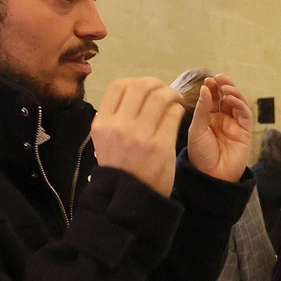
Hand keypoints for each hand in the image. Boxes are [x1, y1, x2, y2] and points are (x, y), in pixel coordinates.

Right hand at [90, 78, 185, 196]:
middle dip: (155, 84)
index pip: (117, 86)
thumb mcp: (103, 142)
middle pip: (140, 86)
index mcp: (102, 124)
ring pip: (159, 97)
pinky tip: (177, 113)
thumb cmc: (118, 169)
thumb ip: (113, 118)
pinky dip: (177, 109)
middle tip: (163, 90)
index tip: (143, 89)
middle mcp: (119, 126)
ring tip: (174, 99)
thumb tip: (131, 92)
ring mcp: (141, 135)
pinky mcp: (161, 145)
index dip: (133, 82)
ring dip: (170, 93)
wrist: (130, 199)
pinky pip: (173, 114)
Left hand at [186, 74, 252, 182]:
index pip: (213, 98)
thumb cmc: (201, 155)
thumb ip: (202, 109)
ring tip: (225, 87)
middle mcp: (223, 119)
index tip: (208, 80)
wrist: (211, 177)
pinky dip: (240, 104)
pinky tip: (231, 99)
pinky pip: (245, 114)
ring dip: (233, 92)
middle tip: (218, 78)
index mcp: (209, 118)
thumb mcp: (196, 130)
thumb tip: (206, 88)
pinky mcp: (245, 131)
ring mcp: (235, 125)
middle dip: (224, 85)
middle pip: (226, 97)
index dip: (212, 88)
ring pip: (238, 102)